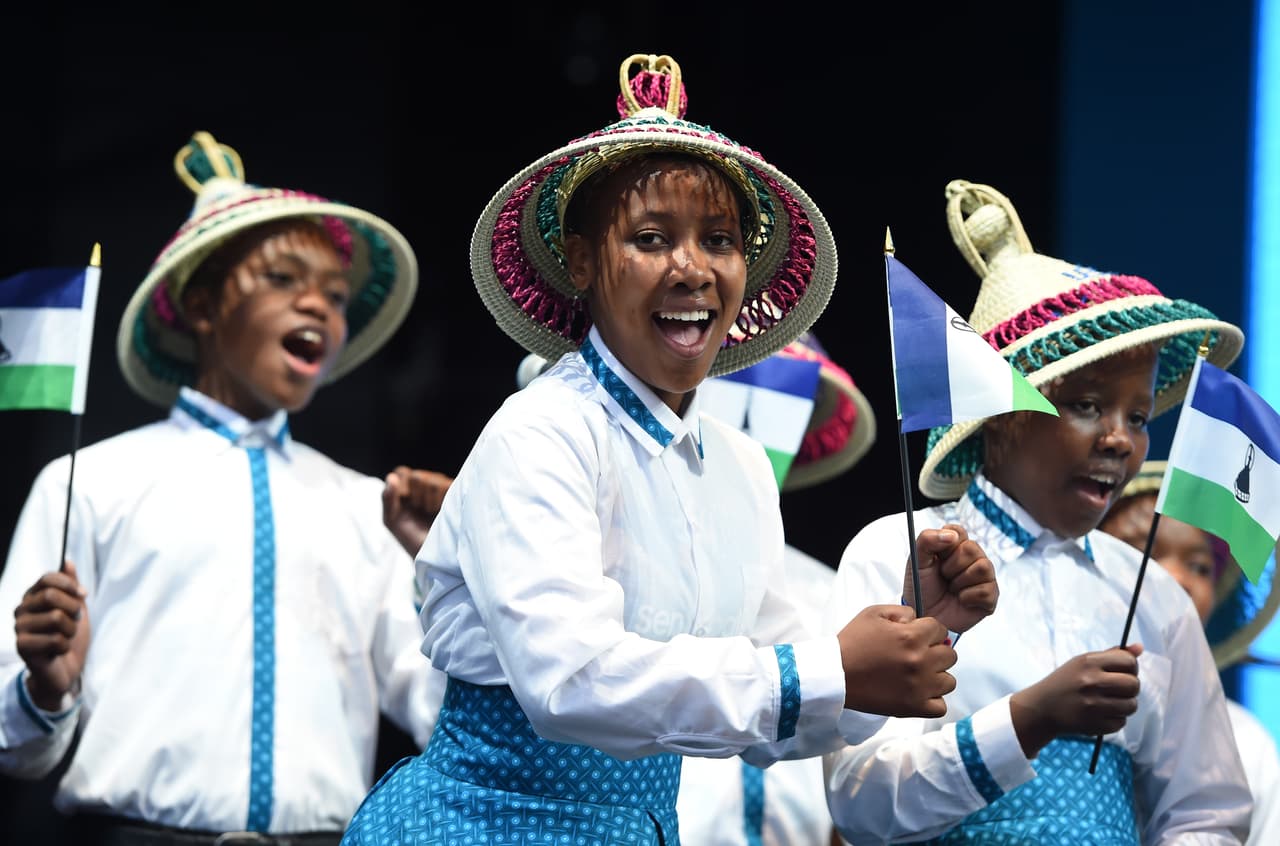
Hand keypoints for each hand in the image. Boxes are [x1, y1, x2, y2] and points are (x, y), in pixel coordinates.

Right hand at [14, 560, 89, 710]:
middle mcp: (22, 609)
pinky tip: (57, 650)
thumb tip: (66, 561)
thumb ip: (71, 585)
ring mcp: (19, 627)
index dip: (70, 585)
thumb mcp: (76, 608)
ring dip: (71, 630)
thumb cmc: (69, 636)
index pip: (47, 577)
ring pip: (56, 618)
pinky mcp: (22, 646)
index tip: (84, 595)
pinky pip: (55, 639)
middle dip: (73, 608)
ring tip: (66, 637)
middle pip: (51, 595)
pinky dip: (65, 646)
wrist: (65, 669)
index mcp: (33, 596)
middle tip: (76, 620)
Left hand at [382, 466, 453, 557]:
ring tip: (431, 514)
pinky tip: (442, 512)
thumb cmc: (410, 537)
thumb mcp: (392, 520)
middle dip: (416, 498)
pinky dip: (440, 503)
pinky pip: (446, 488)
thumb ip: (387, 498)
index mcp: (407, 486)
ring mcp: (442, 486)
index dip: (401, 489)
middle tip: (419, 511)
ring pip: (432, 482)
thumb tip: (391, 477)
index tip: (403, 505)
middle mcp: (425, 482)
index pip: (402, 472)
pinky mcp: (456, 492)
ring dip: (428, 502)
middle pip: (417, 476)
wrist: (432, 554)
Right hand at [837, 604, 956, 717]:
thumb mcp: (873, 613)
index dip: (928, 631)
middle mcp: (921, 661)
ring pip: (949, 681)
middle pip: (950, 655)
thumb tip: (919, 621)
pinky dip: (932, 701)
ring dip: (936, 677)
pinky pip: (940, 706)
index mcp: (912, 636)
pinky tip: (918, 693)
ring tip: (917, 676)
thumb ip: (902, 612)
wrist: (834, 674)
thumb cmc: (852, 642)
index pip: (940, 630)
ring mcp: (920, 687)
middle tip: (916, 655)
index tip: (918, 637)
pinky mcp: (913, 707)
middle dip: (935, 652)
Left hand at [902, 524, 997, 634]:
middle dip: (951, 566)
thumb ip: (927, 540)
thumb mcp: (916, 561)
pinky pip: (986, 590)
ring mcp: (984, 578)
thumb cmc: (921, 588)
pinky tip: (960, 601)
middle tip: (943, 577)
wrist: (924, 616)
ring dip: (960, 581)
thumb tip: (951, 535)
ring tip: (952, 589)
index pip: (958, 531)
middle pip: (972, 548)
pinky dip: (967, 597)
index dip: (947, 543)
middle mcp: (973, 559)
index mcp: (954, 547)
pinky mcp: (990, 597)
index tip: (938, 556)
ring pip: (983, 567)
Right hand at [1008, 643, 1142, 757]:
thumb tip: (1140, 647)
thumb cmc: (1067, 681)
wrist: (1043, 707)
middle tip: (1118, 689)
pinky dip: (1115, 719)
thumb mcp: (1083, 662)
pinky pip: (1121, 722)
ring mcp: (1093, 705)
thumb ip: (1112, 655)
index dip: (1131, 667)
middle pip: (1134, 684)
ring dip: (1125, 704)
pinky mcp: (1094, 724)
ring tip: (1111, 702)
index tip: (1123, 671)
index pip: (1129, 661)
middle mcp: (1091, 682)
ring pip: (1131, 705)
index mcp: (1089, 662)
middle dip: (1130, 687)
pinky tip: (1102, 714)